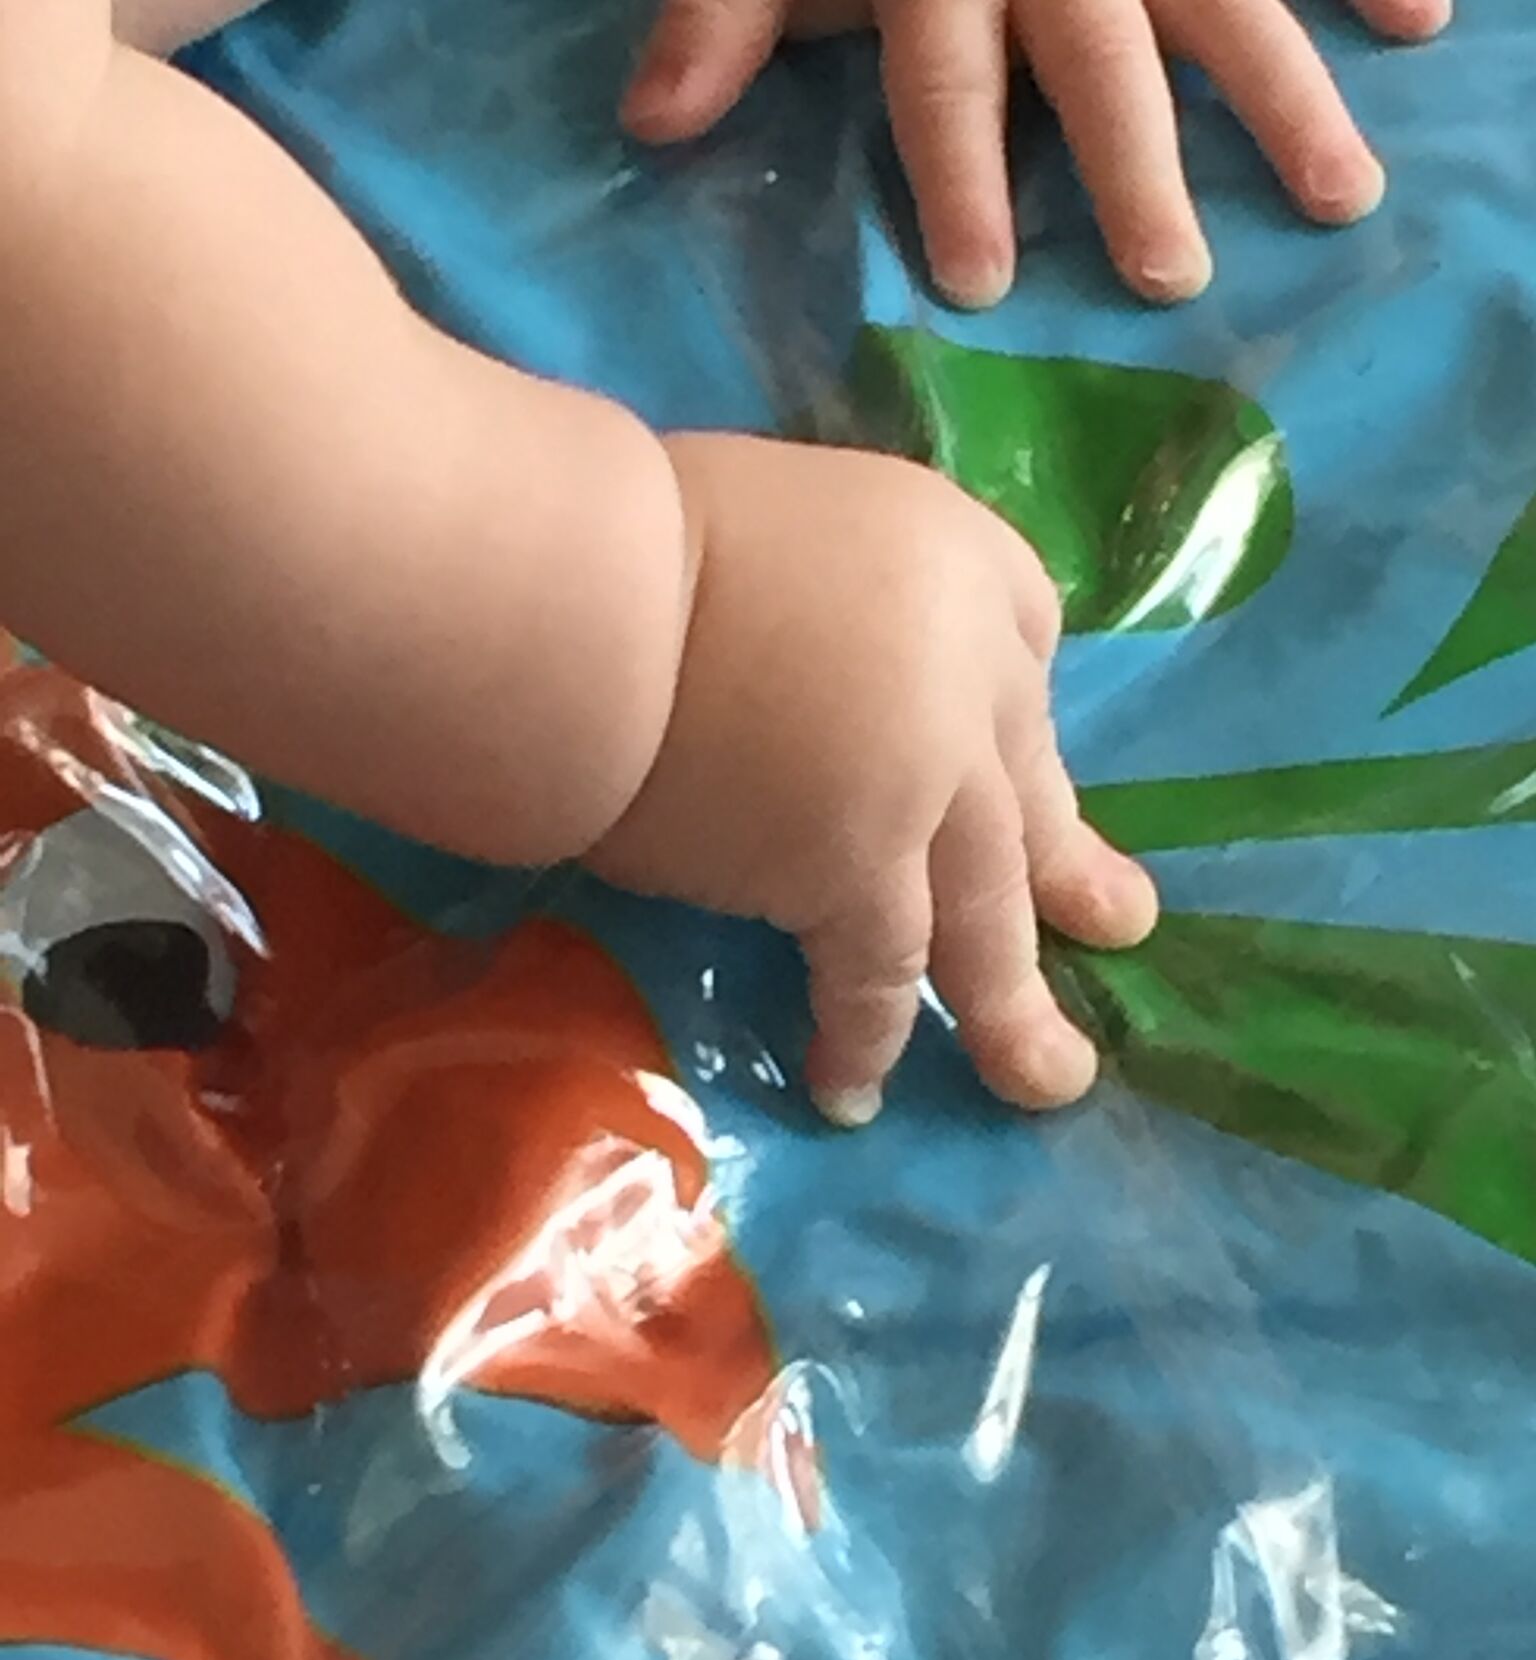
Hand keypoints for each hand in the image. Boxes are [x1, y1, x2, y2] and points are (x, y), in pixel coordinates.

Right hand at [589, 434, 1156, 1124]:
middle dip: (1069, 872)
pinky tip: (854, 1092)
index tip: (1018, 773)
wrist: (583, 594)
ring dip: (1011, 1006)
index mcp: (950, 557)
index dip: (1015, 722)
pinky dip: (864, 1038)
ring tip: (1048, 1077)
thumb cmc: (632, 541)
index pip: (1024, 643)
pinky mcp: (857, 862)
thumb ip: (830, 604)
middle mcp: (965, 665)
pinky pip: (877, 973)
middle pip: (1025, 790)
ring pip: (985, 908)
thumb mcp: (778, 522)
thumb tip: (796, 680)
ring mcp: (925, 772)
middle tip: (1118, 923)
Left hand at [622, 0, 1450, 307]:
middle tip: (1170, 277)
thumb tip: (654, 125)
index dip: (961, 175)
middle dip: (1136, 167)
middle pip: (1101, 61)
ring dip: (1285, 94)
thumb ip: (727, 12)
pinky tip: (1420, 23)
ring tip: (1342, 197)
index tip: (984, 281)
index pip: (948, 80)